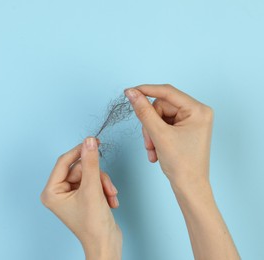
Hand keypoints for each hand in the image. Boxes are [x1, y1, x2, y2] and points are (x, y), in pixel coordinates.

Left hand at [40, 137, 121, 259]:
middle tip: (105, 186)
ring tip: (109, 196)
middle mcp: (58, 192)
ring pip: (89, 175)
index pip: (63, 162)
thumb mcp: (92, 188)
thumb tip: (89, 142)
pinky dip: (104, 189)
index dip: (79, 151)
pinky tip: (110, 201)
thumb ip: (91, 163)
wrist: (107, 244)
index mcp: (51, 191)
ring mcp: (70, 195)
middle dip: (96, 176)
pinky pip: (93, 182)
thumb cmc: (93, 225)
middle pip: (79, 168)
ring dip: (102, 184)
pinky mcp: (82, 197)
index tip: (92, 142)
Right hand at [125, 84, 239, 259]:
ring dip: (151, 133)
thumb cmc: (182, 164)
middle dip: (150, 124)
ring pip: (159, 117)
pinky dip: (155, 137)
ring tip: (153, 150)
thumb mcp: (159, 135)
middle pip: (161, 106)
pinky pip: (162, 125)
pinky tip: (156, 152)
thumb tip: (132, 93)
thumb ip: (144, 111)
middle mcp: (197, 112)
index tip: (129, 91)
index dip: (146, 90)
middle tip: (148, 142)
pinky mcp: (184, 129)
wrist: (189, 187)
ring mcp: (191, 121)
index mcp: (198, 110)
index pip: (167, 92)